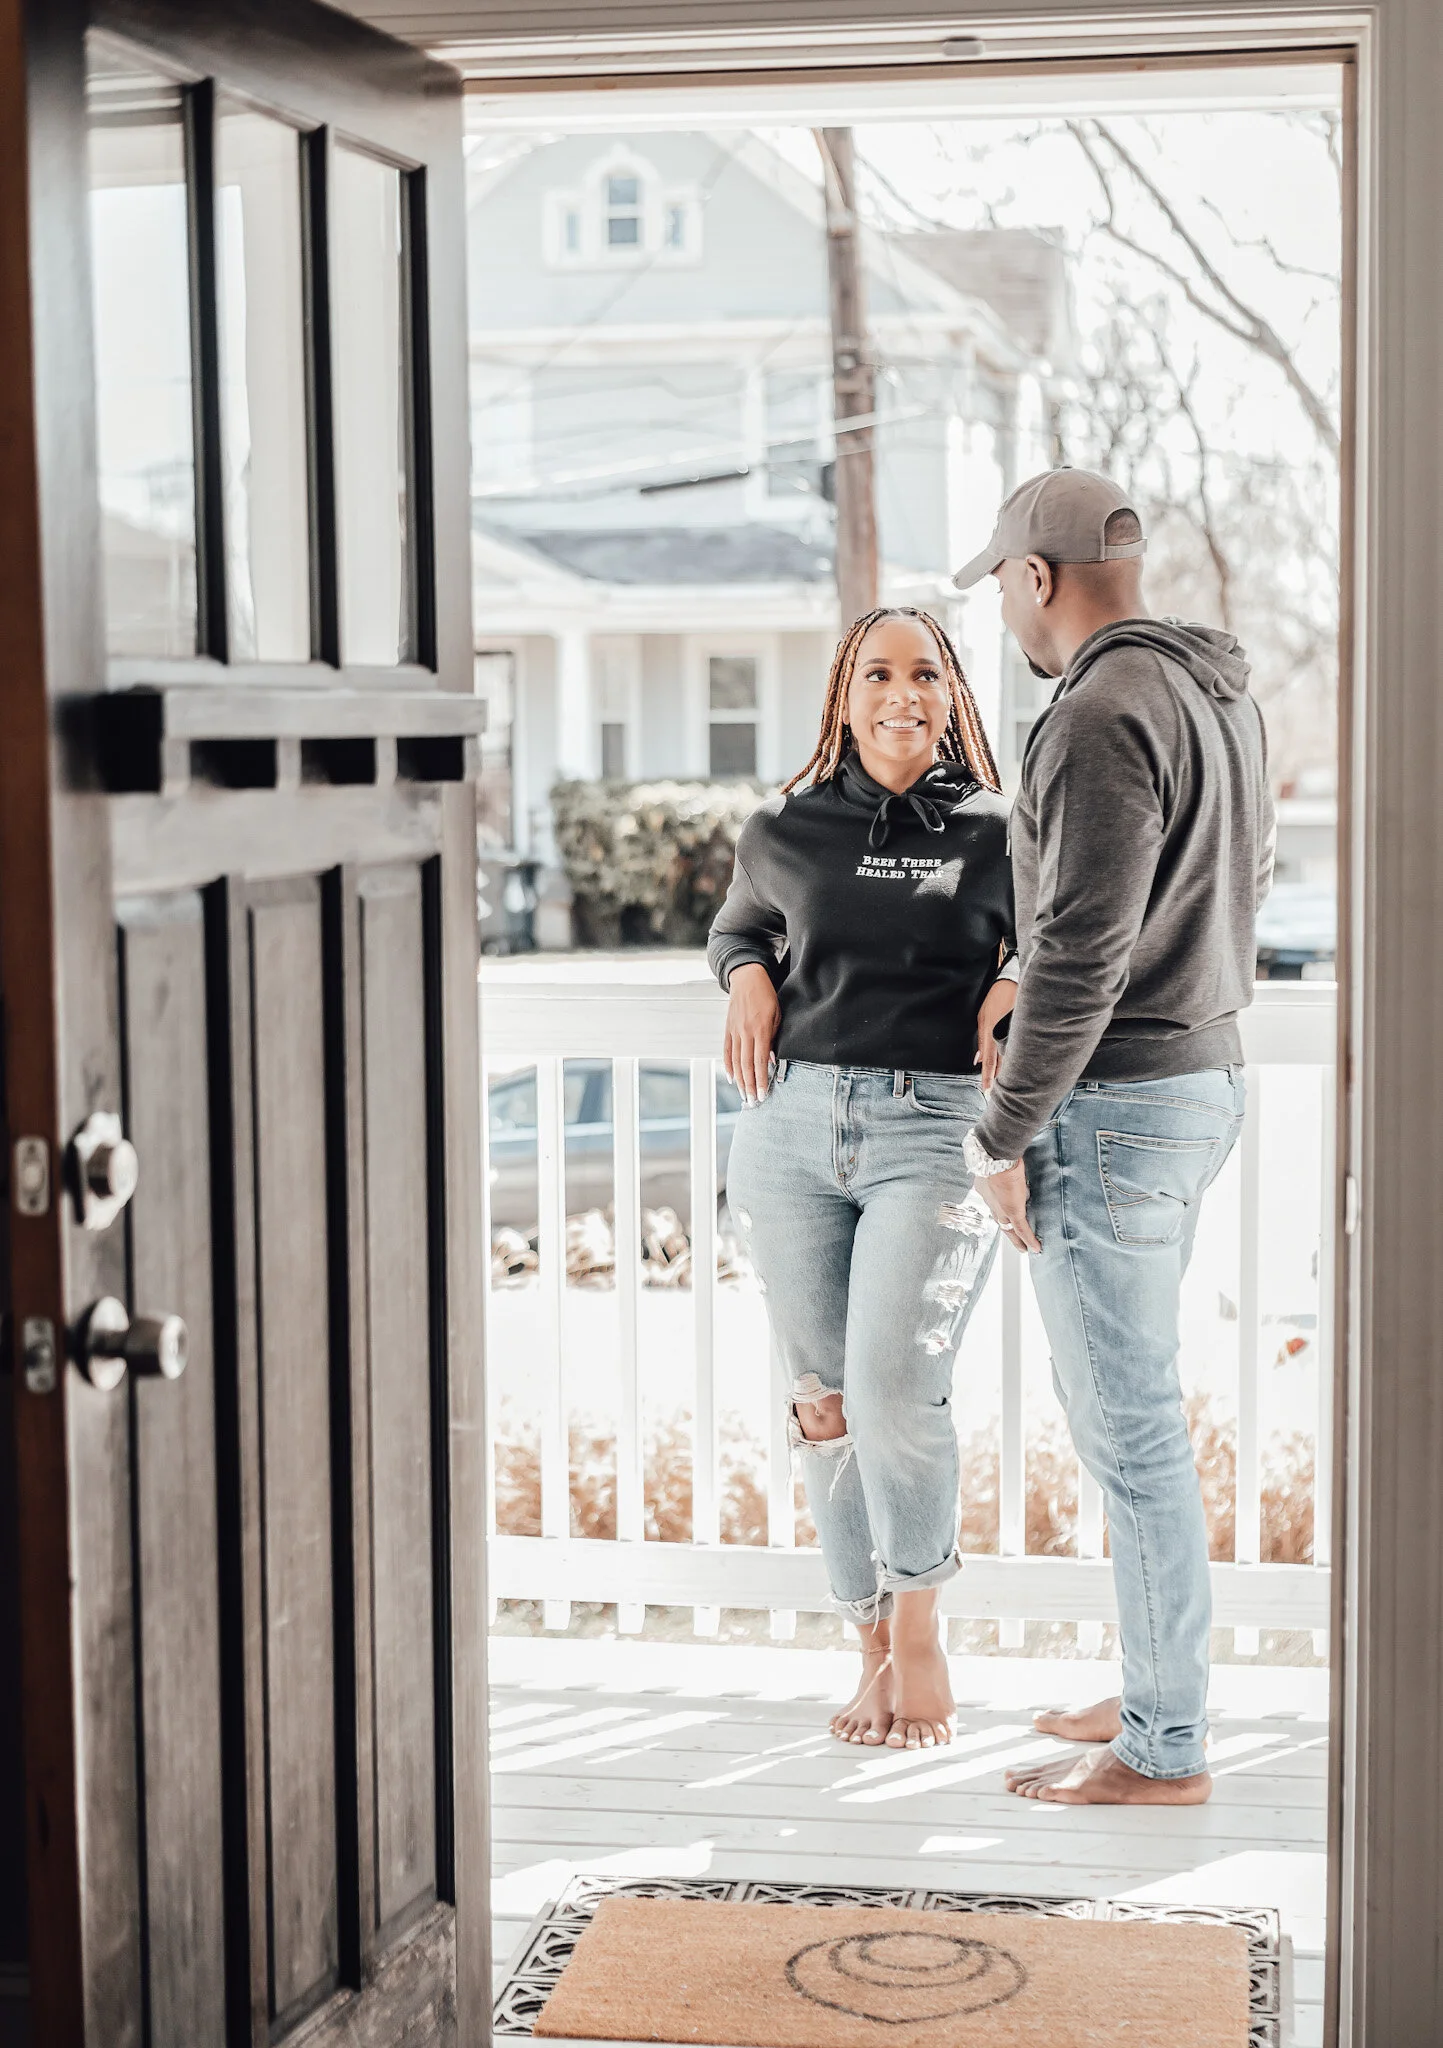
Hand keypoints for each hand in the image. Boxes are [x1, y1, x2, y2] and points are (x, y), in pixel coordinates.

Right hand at [723, 963, 780, 1103]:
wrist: (747, 979)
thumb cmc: (766, 996)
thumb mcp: (777, 1015)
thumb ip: (774, 1039)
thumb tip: (771, 1061)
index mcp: (760, 1030)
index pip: (760, 1061)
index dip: (761, 1080)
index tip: (763, 1094)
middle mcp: (746, 1032)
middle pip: (746, 1065)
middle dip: (750, 1085)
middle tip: (753, 1101)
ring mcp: (735, 1031)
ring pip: (736, 1061)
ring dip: (740, 1080)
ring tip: (744, 1095)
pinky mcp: (728, 1029)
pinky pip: (727, 1051)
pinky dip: (728, 1066)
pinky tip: (732, 1078)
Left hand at [975, 978, 1017, 1092]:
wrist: (1013, 980)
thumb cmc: (995, 998)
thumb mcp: (982, 1016)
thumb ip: (981, 1039)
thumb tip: (977, 1060)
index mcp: (990, 1031)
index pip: (988, 1060)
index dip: (987, 1076)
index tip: (986, 1090)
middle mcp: (1002, 1034)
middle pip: (1000, 1062)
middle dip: (998, 1079)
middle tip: (996, 1095)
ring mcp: (1014, 1032)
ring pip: (1010, 1057)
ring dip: (1008, 1071)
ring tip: (1008, 1088)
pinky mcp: (1022, 1029)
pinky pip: (1019, 1047)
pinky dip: (1018, 1059)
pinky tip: (1021, 1069)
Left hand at [976, 1159, 1040, 1253]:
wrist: (995, 1155)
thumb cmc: (997, 1152)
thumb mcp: (1000, 1163)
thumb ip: (1006, 1170)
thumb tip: (1016, 1174)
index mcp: (985, 1188)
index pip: (994, 1203)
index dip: (1000, 1211)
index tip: (1005, 1217)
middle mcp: (989, 1200)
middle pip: (999, 1219)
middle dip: (1007, 1230)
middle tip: (1015, 1241)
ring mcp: (1000, 1207)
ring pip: (1008, 1228)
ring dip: (1016, 1239)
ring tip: (1024, 1248)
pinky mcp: (1012, 1211)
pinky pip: (1021, 1229)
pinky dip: (1028, 1239)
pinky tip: (1035, 1248)